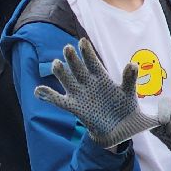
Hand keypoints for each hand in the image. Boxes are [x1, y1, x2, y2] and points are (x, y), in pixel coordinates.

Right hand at [33, 38, 156, 149]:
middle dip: (72, 58)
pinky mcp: (73, 106)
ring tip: (56, 64)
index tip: (83, 41)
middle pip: (77, 67)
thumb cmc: (126, 108)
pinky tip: (38, 91)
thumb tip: (132, 64)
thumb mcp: (128, 92)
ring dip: (61, 72)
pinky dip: (48, 96)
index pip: (92, 61)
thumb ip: (129, 79)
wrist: (119, 129)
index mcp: (101, 77)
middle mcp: (87, 82)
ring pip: (67, 80)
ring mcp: (79, 93)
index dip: (87, 52)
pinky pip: (58, 100)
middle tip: (68, 48)